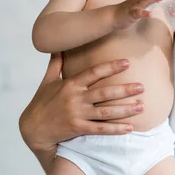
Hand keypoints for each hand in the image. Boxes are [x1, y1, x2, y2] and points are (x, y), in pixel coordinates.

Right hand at [19, 53, 144, 162]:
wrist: (32, 128)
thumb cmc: (41, 102)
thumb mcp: (47, 80)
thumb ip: (56, 63)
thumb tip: (57, 45)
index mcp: (71, 84)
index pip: (94, 72)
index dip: (111, 67)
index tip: (127, 62)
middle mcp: (75, 98)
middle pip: (104, 93)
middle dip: (124, 90)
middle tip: (142, 86)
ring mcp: (77, 114)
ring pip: (105, 112)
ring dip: (125, 110)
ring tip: (141, 107)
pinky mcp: (77, 128)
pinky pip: (100, 129)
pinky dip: (115, 129)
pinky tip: (129, 128)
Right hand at [113, 0, 171, 29]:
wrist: (111, 16)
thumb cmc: (127, 10)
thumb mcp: (140, 4)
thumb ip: (149, 1)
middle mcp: (138, 0)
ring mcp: (134, 6)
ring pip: (145, 1)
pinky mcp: (130, 14)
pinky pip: (137, 13)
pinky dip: (144, 13)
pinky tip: (150, 14)